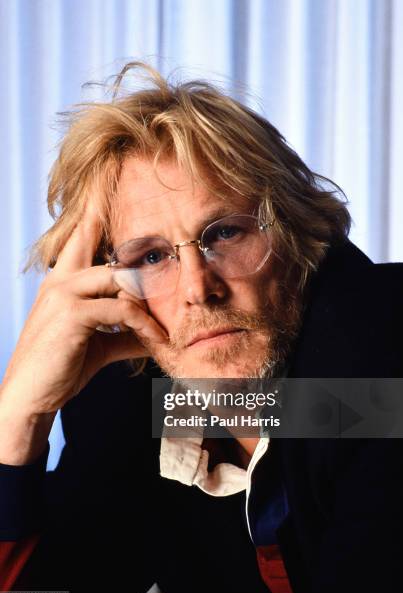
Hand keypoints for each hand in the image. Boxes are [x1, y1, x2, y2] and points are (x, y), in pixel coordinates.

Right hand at [0, 200, 167, 418]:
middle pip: (95, 236)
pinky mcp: (72, 314)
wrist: (31, 398)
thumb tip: (154, 333)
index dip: (96, 206)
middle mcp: (61, 279)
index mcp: (64, 280)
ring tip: (164, 322)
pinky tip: (156, 340)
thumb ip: (125, 333)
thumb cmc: (61, 367)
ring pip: (120, 276)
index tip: (110, 174)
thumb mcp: (97, 345)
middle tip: (139, 197)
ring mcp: (64, 293)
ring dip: (146, 300)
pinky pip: (123, 309)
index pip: (81, 234)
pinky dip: (144, 325)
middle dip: (119, 221)